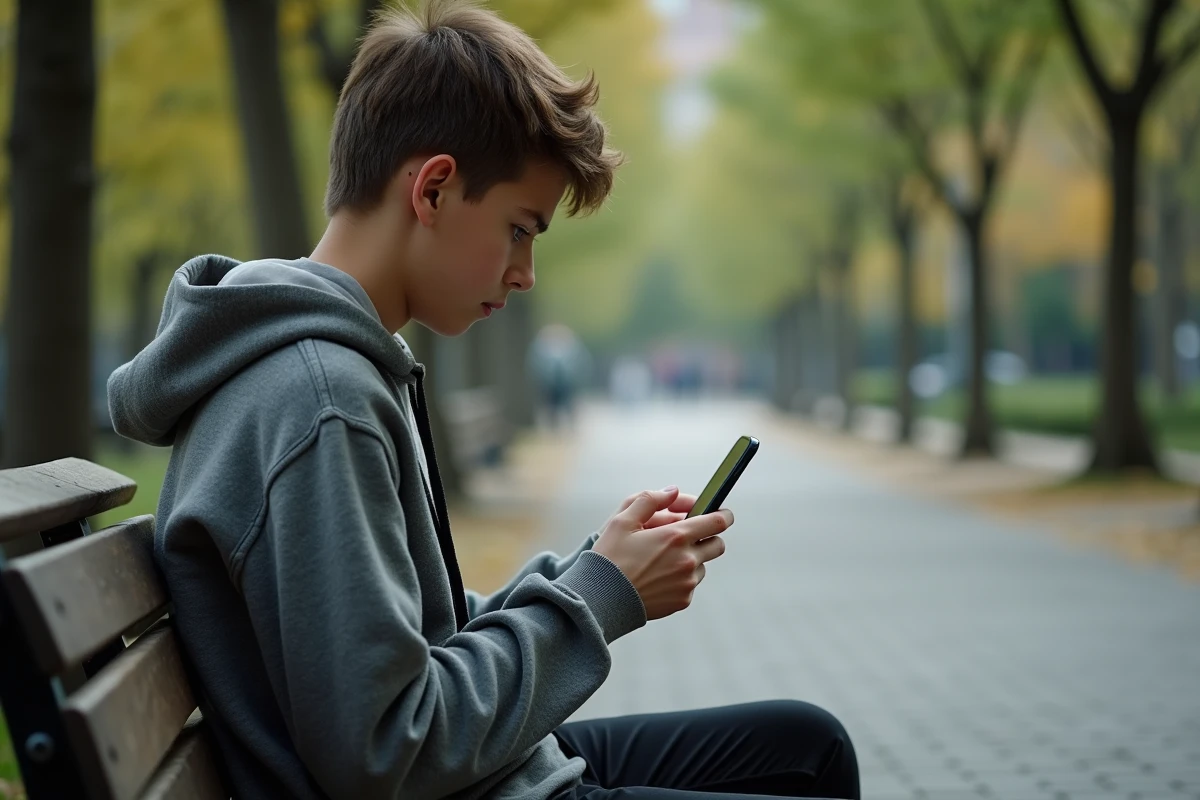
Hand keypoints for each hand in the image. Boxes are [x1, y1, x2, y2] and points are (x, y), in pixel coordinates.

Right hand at [593, 486, 731, 620]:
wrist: (601, 600)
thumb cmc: (610, 558)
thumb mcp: (622, 521)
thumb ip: (650, 499)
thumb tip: (673, 492)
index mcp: (676, 536)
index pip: (718, 522)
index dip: (723, 515)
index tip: (721, 513)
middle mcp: (687, 560)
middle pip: (718, 545)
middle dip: (708, 537)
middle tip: (689, 536)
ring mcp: (687, 583)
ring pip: (702, 565)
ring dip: (691, 558)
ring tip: (663, 559)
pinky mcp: (683, 601)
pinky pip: (690, 584)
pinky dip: (681, 578)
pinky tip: (658, 577)